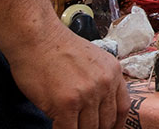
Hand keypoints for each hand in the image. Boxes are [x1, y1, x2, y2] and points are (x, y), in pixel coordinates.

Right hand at [8, 28, 128, 128]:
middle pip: (106, 122)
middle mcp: (104, 84)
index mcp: (113, 73)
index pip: (122, 108)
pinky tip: (57, 127)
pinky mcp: (66, 104)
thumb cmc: (57, 48)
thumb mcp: (93, 60)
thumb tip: (99, 105)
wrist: (36, 38)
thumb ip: (100, 81)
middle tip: (84, 128)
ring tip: (70, 127)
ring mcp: (87, 94)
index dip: (115, 125)